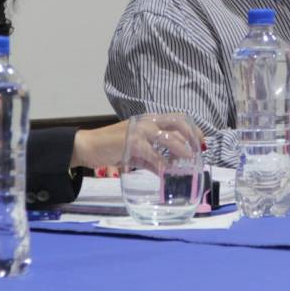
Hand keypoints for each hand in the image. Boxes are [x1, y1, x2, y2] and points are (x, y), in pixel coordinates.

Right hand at [72, 117, 203, 172]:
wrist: (88, 146)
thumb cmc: (113, 147)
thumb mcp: (137, 152)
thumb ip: (153, 160)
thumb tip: (168, 171)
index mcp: (150, 120)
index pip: (178, 118)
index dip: (193, 129)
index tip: (201, 142)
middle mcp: (147, 121)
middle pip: (177, 124)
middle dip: (192, 137)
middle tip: (198, 152)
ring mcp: (139, 130)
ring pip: (168, 138)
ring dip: (181, 151)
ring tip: (188, 162)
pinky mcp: (131, 142)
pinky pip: (152, 154)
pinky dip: (161, 164)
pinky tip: (166, 171)